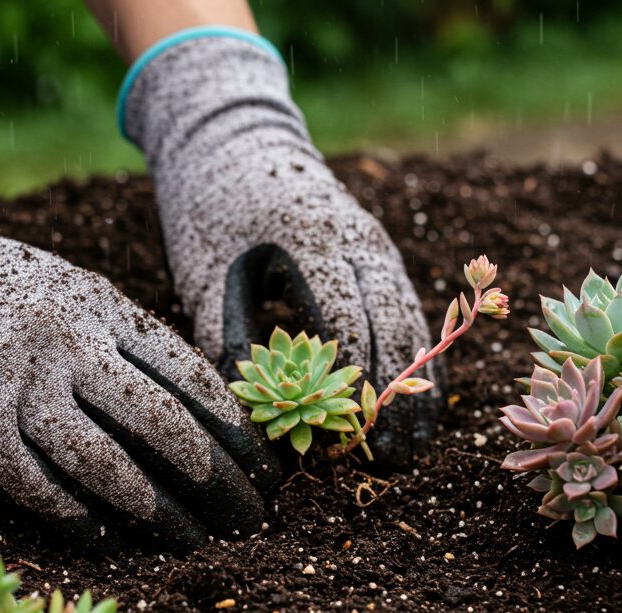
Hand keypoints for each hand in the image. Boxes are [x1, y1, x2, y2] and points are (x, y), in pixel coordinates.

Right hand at [0, 118, 277, 551]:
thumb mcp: (69, 288)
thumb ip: (124, 340)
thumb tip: (197, 402)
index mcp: (102, 309)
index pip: (191, 378)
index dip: (238, 432)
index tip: (268, 470)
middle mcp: (68, 348)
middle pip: (163, 427)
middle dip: (217, 483)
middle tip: (249, 521)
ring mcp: (18, 389)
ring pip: (105, 466)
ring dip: (158, 514)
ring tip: (195, 546)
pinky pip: (37, 487)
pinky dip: (80, 522)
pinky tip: (114, 546)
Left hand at [123, 33, 438, 462]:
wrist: (235, 143)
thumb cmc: (211, 214)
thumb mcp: (206, 275)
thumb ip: (227, 341)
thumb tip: (248, 418)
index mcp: (314, 242)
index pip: (346, 324)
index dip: (349, 387)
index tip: (342, 440)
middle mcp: (360, 242)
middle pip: (393, 329)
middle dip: (392, 399)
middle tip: (386, 461)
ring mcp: (378, 247)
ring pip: (412, 324)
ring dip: (414, 388)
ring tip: (408, 449)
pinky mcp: (382, 257)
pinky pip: (410, 314)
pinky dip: (415, 362)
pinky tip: (414, 408)